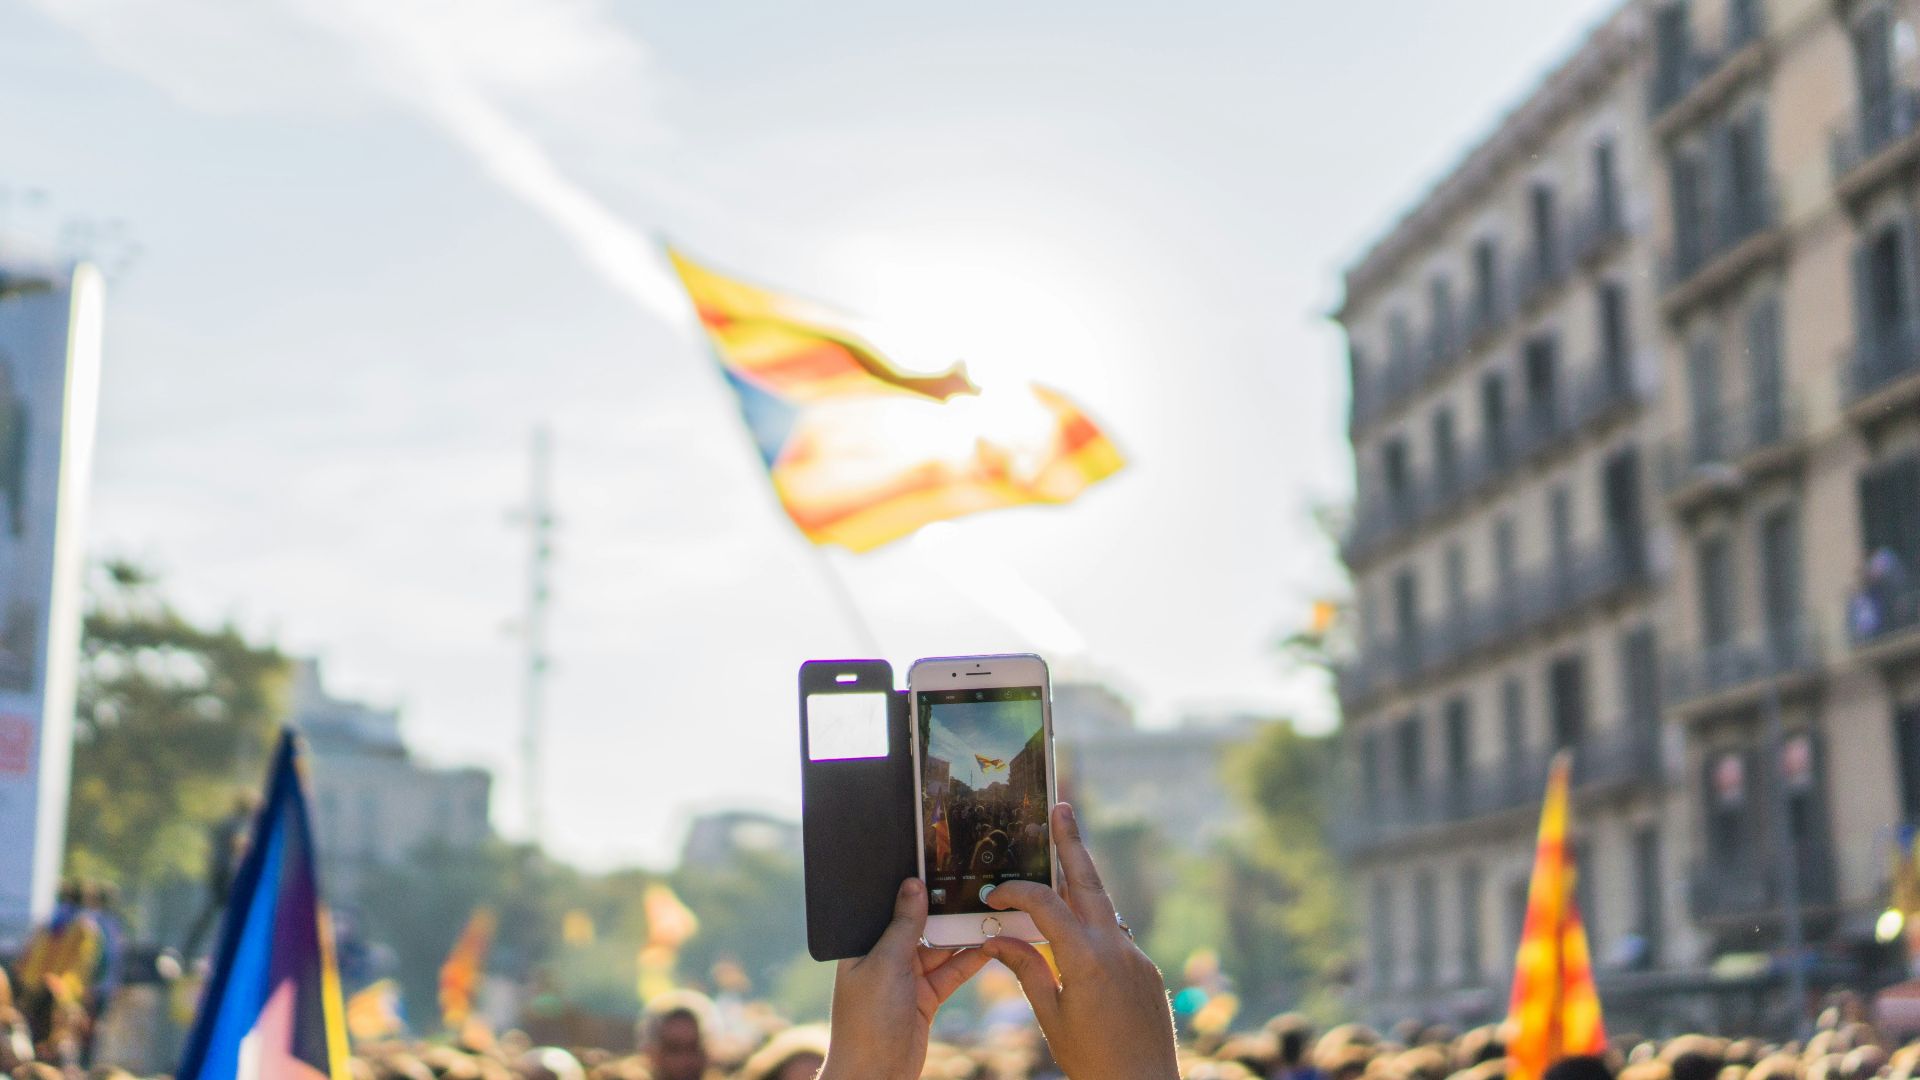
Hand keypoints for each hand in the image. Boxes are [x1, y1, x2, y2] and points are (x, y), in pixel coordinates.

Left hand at [818, 877, 990, 1079]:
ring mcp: (906, 979)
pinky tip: (988, 946)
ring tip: (988, 913)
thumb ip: (903, 925)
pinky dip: (969, 961)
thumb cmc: (867, 1021)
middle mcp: (885, 959)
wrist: (875, 1076)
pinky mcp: (925, 999)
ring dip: (962, 936)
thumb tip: (913, 885)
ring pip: (939, 949)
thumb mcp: (886, 964)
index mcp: (865, 946)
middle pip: (920, 926)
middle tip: (973, 887)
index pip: (891, 909)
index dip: (912, 890)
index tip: (938, 867)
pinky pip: (950, 973)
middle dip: (944, 911)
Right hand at [982, 802, 1179, 1079]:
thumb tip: (998, 938)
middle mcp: (1116, 947)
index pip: (1045, 906)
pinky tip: (1076, 934)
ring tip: (1062, 861)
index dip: (1016, 893)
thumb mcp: (1050, 1015)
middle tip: (1062, 808)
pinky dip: (1093, 925)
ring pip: (1104, 907)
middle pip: (1088, 882)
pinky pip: (1116, 935)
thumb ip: (1027, 969)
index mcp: (1086, 959)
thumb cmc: (1091, 1059)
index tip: (992, 896)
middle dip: (1072, 844)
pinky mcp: (1147, 969)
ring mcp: (1136, 956)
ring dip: (1081, 884)